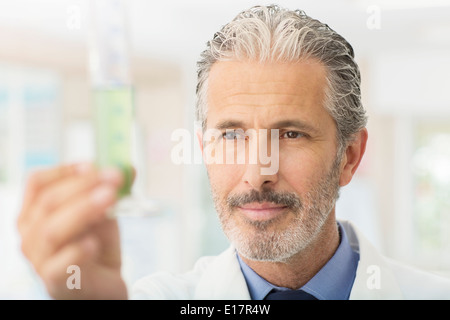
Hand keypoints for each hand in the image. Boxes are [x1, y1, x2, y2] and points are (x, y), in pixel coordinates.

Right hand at [17, 163, 127, 298]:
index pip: (38, 183)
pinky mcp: (55, 282)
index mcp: (36, 212)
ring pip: (52, 230)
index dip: (64, 170)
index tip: (93, 165)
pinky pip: (60, 264)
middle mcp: (31, 234)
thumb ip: (112, 191)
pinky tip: (95, 244)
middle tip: (114, 179)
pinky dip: (77, 251)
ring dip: (83, 210)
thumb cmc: (96, 246)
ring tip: (110, 199)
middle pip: (48, 202)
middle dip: (84, 186)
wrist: (103, 285)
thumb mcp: (104, 213)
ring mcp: (39, 259)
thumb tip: (128, 168)